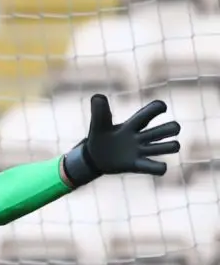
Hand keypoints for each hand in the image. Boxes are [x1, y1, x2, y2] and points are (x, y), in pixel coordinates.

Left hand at [63, 94, 180, 186]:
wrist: (93, 157)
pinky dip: (160, 168)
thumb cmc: (99, 137)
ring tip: (153, 149)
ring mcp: (142, 151)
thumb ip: (99, 112)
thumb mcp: (98, 125)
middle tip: (156, 134)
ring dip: (170, 147)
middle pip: (170, 128)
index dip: (159, 107)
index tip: (161, 108)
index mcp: (133, 124)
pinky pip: (156, 168)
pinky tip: (158, 167)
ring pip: (170, 146)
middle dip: (172, 129)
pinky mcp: (138, 166)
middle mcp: (142, 137)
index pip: (152, 111)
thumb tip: (97, 96)